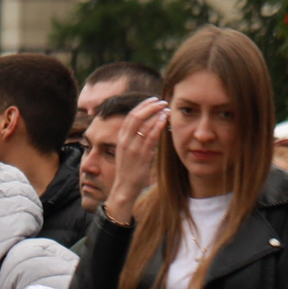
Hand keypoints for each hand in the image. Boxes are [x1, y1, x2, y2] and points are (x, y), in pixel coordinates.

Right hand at [106, 98, 166, 220]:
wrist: (124, 188)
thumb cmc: (128, 171)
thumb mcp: (127, 152)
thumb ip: (134, 139)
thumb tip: (147, 127)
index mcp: (121, 138)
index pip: (130, 116)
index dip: (142, 106)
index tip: (153, 100)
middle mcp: (125, 141)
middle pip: (136, 116)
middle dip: (150, 106)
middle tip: (162, 101)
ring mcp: (133, 148)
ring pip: (144, 124)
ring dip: (157, 114)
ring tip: (167, 108)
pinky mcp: (142, 155)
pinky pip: (150, 136)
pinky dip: (158, 125)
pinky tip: (164, 119)